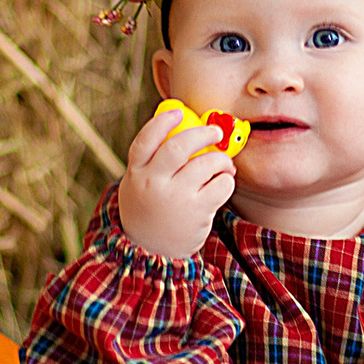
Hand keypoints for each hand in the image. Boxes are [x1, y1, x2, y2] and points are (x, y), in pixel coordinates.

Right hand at [117, 105, 235, 260]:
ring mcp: (176, 199)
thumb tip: (184, 127)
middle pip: (179, 147)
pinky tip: (223, 183)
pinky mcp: (197, 212)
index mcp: (136, 174)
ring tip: (223, 164)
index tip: (179, 112)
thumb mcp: (138, 185)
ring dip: (221, 159)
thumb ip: (153, 162)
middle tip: (215, 132)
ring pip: (206, 164)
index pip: (146, 139)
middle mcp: (153, 184)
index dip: (163, 121)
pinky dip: (227, 180)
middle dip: (202, 134)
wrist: (151, 252)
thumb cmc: (149, 209)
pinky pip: (221, 185)